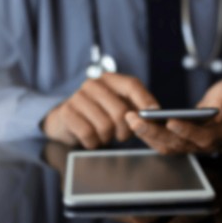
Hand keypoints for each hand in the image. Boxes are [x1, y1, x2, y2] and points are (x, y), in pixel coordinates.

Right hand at [43, 73, 158, 148]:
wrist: (68, 121)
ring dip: (108, 137)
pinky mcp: (67, 112)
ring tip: (105, 134)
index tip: (155, 114)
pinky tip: (92, 138)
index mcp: (110, 80)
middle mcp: (93, 84)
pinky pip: (89, 134)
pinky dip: (94, 142)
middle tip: (122, 135)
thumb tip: (155, 113)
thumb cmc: (101, 115)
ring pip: (105, 125)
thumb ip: (138, 109)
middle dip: (126, 130)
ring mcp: (78, 97)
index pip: (132, 85)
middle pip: (121, 111)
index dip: (145, 101)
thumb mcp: (121, 109)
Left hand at [126, 79, 221, 153]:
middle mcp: (204, 144)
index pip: (201, 138)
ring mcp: (191, 143)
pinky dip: (149, 133)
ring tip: (131, 119)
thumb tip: (220, 112)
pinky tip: (137, 122)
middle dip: (154, 132)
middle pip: (177, 144)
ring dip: (147, 133)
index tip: (170, 121)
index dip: (186, 131)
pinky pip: (163, 141)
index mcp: (220, 135)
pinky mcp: (182, 140)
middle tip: (135, 120)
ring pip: (166, 145)